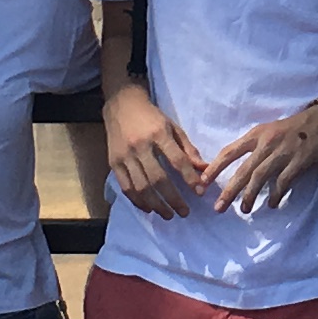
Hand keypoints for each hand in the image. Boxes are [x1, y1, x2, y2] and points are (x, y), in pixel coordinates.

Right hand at [102, 87, 208, 219]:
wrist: (121, 104)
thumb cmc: (151, 116)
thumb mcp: (173, 127)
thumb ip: (188, 149)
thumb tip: (203, 169)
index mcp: (159, 134)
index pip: (177, 161)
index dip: (189, 178)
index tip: (199, 192)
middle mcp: (140, 146)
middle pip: (158, 179)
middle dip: (173, 199)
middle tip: (184, 212)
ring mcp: (125, 156)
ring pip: (141, 187)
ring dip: (156, 205)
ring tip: (168, 214)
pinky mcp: (113, 163)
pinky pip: (126, 187)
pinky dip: (137, 201)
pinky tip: (149, 208)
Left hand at [204, 100, 317, 214]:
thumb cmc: (294, 127)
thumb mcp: (269, 130)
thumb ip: (253, 146)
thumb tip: (236, 168)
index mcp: (256, 134)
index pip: (229, 152)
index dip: (215, 168)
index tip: (202, 183)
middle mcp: (267, 143)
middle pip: (243, 170)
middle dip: (229, 191)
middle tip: (218, 207)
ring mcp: (283, 153)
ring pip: (260, 178)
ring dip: (249, 196)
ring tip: (243, 209)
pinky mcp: (299, 162)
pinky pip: (283, 182)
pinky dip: (275, 195)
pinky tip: (271, 204)